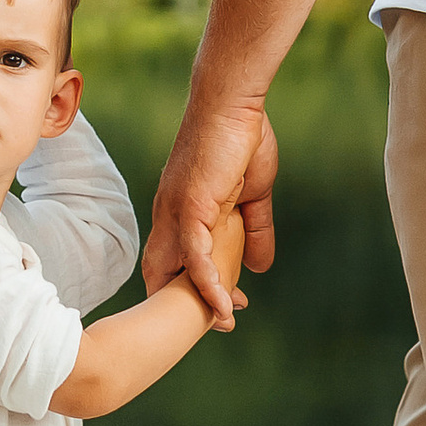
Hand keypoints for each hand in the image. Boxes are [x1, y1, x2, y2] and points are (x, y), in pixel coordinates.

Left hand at [145, 103, 277, 321]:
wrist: (232, 102)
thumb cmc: (241, 138)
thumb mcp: (253, 194)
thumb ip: (256, 230)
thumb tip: (261, 267)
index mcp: (180, 211)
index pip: (175, 260)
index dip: (192, 287)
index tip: (222, 307)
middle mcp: (169, 215)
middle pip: (163, 272)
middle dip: (187, 304)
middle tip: (221, 323)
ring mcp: (177, 212)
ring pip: (177, 270)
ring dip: (199, 301)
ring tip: (223, 323)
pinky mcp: (191, 207)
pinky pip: (196, 255)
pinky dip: (207, 283)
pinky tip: (223, 306)